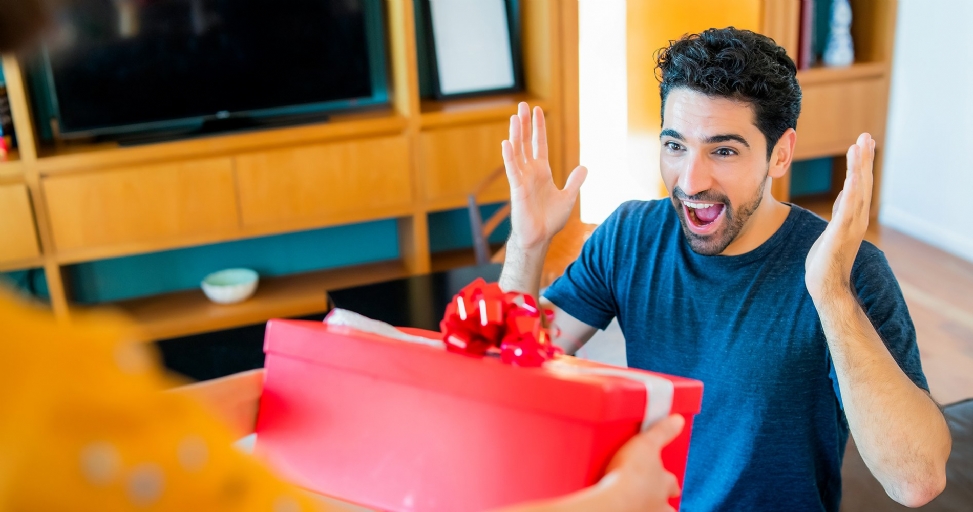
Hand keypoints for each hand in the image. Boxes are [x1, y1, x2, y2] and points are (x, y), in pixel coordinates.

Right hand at [501, 102, 586, 249]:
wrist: (540, 237)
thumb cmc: (550, 220)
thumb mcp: (568, 197)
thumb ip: (575, 182)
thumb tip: (584, 167)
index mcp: (542, 172)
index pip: (539, 145)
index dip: (539, 128)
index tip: (537, 111)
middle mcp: (530, 172)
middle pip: (526, 143)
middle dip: (525, 124)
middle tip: (522, 106)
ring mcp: (523, 179)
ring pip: (518, 152)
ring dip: (516, 135)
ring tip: (515, 117)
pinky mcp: (517, 189)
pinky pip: (512, 170)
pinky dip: (509, 157)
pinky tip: (507, 143)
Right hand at [602, 414, 684, 511]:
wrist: (614, 500)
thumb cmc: (631, 473)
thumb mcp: (647, 443)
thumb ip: (662, 432)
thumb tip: (678, 420)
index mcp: (664, 483)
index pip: (672, 484)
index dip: (669, 481)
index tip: (667, 478)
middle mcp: (659, 503)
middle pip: (668, 506)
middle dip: (663, 501)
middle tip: (653, 495)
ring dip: (649, 509)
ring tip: (641, 505)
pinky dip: (630, 510)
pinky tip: (624, 507)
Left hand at [805, 133, 874, 299]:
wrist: (827, 286)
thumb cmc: (827, 260)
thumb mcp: (833, 228)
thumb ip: (841, 211)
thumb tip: (846, 192)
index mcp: (852, 216)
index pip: (859, 185)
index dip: (861, 164)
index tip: (862, 143)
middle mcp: (856, 219)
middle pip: (863, 183)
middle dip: (864, 159)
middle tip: (866, 136)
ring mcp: (851, 226)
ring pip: (858, 192)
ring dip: (860, 168)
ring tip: (861, 146)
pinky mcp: (842, 235)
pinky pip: (848, 209)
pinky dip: (853, 192)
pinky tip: (853, 176)